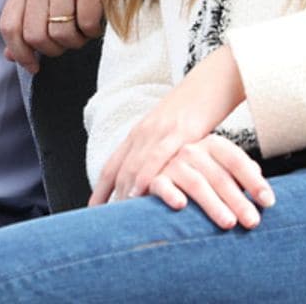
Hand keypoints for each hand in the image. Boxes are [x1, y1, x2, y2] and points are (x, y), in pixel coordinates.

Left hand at [0, 0, 114, 73]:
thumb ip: (26, 20)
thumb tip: (11, 55)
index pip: (9, 26)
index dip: (19, 53)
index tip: (33, 66)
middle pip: (35, 36)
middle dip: (53, 49)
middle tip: (66, 43)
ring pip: (60, 34)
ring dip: (75, 42)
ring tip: (82, 31)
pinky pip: (86, 24)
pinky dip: (92, 32)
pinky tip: (96, 22)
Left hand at [88, 46, 246, 207]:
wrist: (214, 80)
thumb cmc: (196, 108)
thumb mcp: (171, 130)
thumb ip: (159, 152)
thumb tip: (155, 180)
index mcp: (140, 131)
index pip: (113, 165)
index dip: (101, 190)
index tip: (91, 211)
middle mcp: (144, 131)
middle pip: (120, 170)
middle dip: (110, 198)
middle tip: (106, 224)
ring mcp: (160, 131)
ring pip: (134, 165)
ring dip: (124, 192)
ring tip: (119, 218)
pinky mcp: (179, 131)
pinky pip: (157, 156)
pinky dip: (145, 176)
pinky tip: (139, 193)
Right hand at [146, 135, 274, 229]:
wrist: (153, 170)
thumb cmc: (194, 173)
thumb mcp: (217, 167)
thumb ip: (236, 171)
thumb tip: (258, 173)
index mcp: (212, 145)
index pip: (236, 160)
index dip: (253, 180)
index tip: (269, 201)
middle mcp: (193, 151)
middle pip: (220, 175)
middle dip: (238, 199)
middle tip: (253, 221)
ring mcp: (173, 164)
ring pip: (196, 183)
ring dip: (213, 204)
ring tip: (229, 223)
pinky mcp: (153, 178)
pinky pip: (162, 185)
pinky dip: (170, 194)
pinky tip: (181, 206)